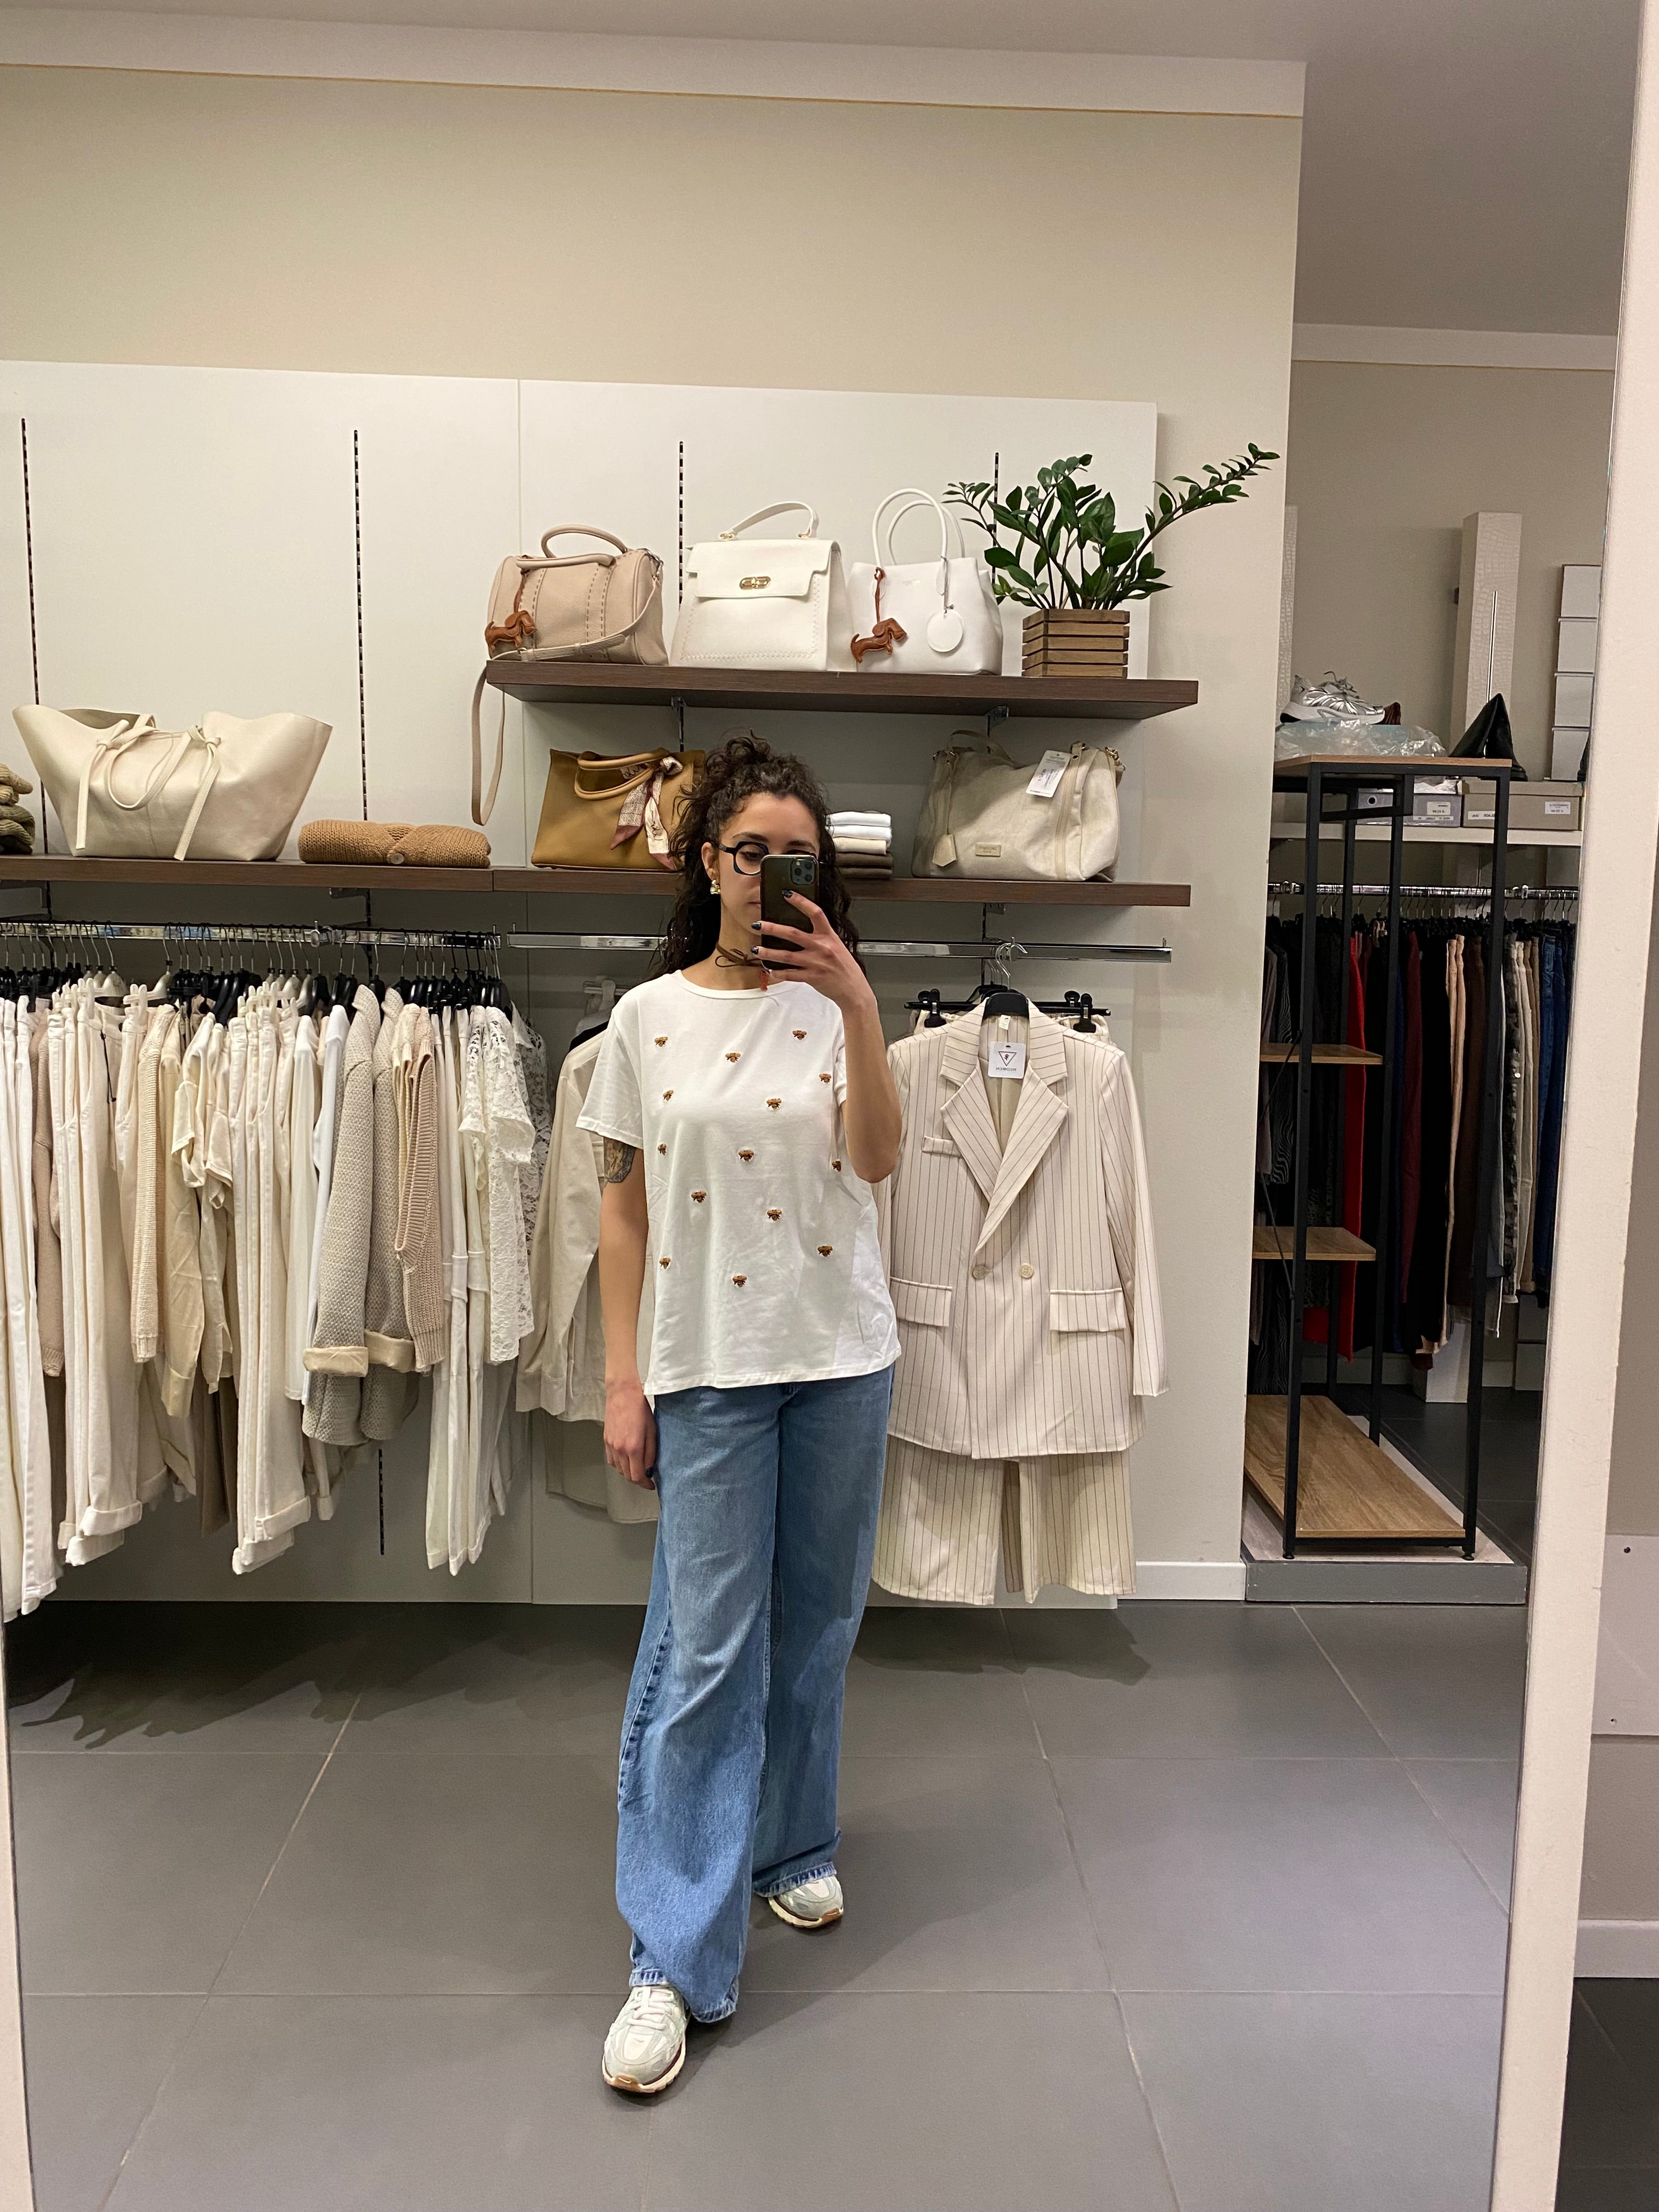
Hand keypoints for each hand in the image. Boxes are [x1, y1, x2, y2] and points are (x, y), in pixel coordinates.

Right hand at [604, 1376, 656, 1487]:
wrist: (622, 1394)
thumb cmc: (640, 1409)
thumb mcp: (652, 1431)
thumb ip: (651, 1453)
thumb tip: (649, 1470)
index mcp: (633, 1448)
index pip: (637, 1477)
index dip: (645, 1484)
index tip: (651, 1485)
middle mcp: (620, 1450)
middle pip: (627, 1475)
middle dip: (638, 1479)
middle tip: (647, 1477)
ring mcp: (611, 1446)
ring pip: (619, 1469)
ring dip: (628, 1472)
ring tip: (638, 1467)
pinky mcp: (606, 1441)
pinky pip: (611, 1460)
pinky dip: (619, 1464)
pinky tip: (626, 1459)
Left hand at [752, 895, 874, 1018]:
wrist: (853, 989)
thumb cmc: (845, 967)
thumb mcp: (837, 946)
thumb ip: (821, 937)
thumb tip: (801, 929)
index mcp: (829, 936)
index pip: (815, 913)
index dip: (801, 902)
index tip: (787, 894)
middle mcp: (822, 947)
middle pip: (793, 934)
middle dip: (772, 928)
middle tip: (758, 924)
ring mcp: (816, 963)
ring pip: (786, 955)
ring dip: (768, 952)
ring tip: (756, 949)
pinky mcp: (812, 978)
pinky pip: (790, 975)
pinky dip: (778, 973)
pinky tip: (770, 970)